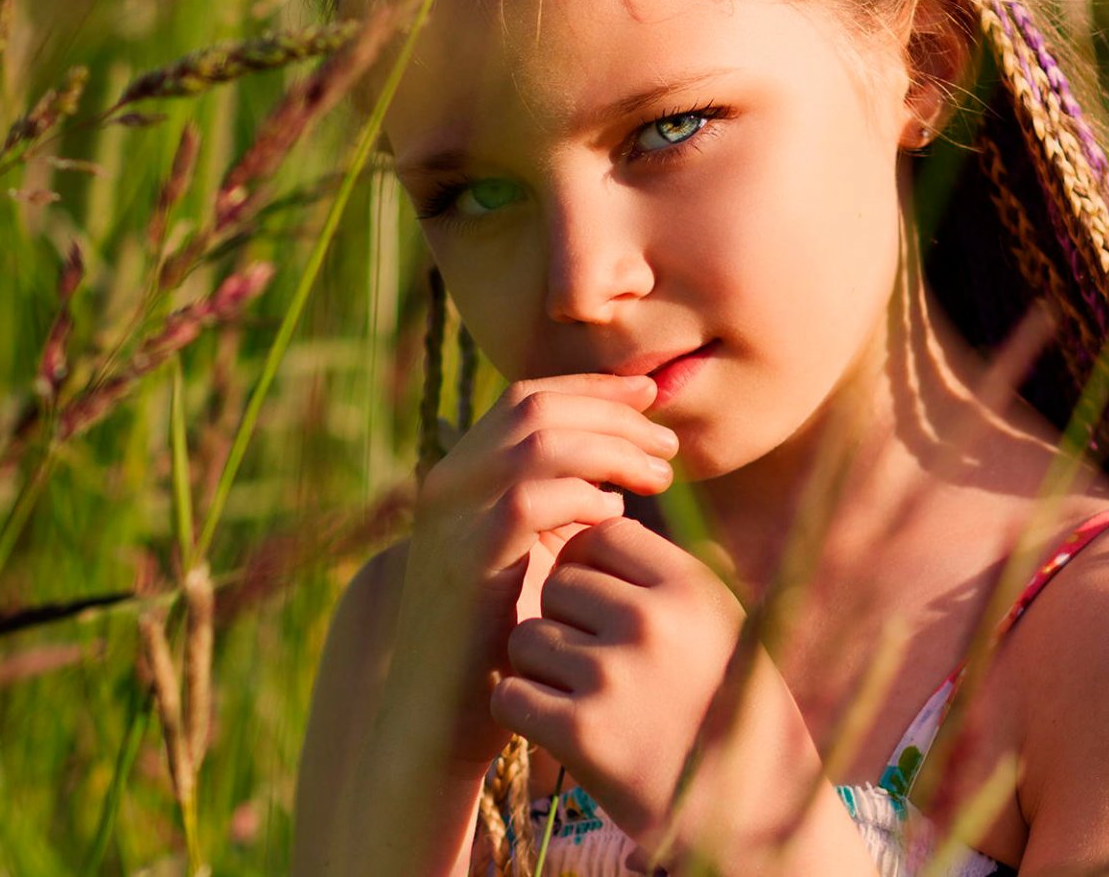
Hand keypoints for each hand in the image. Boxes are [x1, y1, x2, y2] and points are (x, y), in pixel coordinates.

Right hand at [396, 375, 679, 767]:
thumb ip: (562, 510)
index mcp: (460, 473)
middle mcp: (447, 483)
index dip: (592, 391)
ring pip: (537, 443)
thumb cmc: (499, 641)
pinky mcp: (466, 560)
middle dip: (612, 414)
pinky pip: (529, 501)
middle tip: (667, 445)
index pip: (528, 399)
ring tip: (658, 474)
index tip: (650, 400)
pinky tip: (616, 515)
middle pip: (536, 408)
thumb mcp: (532, 557)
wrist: (441, 718)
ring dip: (610, 449)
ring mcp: (451, 518)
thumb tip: (621, 474)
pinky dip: (581, 496)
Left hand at [492, 517, 832, 869]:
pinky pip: (511, 693)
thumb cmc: (738, 716)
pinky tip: (554, 726)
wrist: (753, 818)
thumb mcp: (729, 629)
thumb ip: (675, 575)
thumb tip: (616, 519)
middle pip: (558, 583)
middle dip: (562, 616)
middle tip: (586, 658)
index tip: (598, 601)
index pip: (604, 536)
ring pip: (527, 637)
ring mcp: (614, 676)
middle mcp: (653, 621)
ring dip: (538, 666)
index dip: (589, 565)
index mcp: (691, 587)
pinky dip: (522, 710)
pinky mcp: (581, 733)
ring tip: (574, 694)